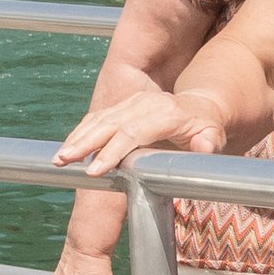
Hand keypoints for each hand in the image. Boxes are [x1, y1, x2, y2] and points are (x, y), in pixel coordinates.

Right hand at [55, 88, 225, 176]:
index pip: (134, 132)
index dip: (114, 151)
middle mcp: (146, 104)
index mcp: (167, 113)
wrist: (200, 107)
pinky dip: (81, 132)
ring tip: (59, 159)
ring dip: (78, 138)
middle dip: (86, 143)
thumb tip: (204, 147)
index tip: (96, 171)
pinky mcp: (122, 106)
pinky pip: (98, 117)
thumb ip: (209, 143)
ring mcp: (132, 103)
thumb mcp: (214, 136)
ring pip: (100, 119)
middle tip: (65, 161)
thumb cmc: (207, 129)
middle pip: (111, 123)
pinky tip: (67, 148)